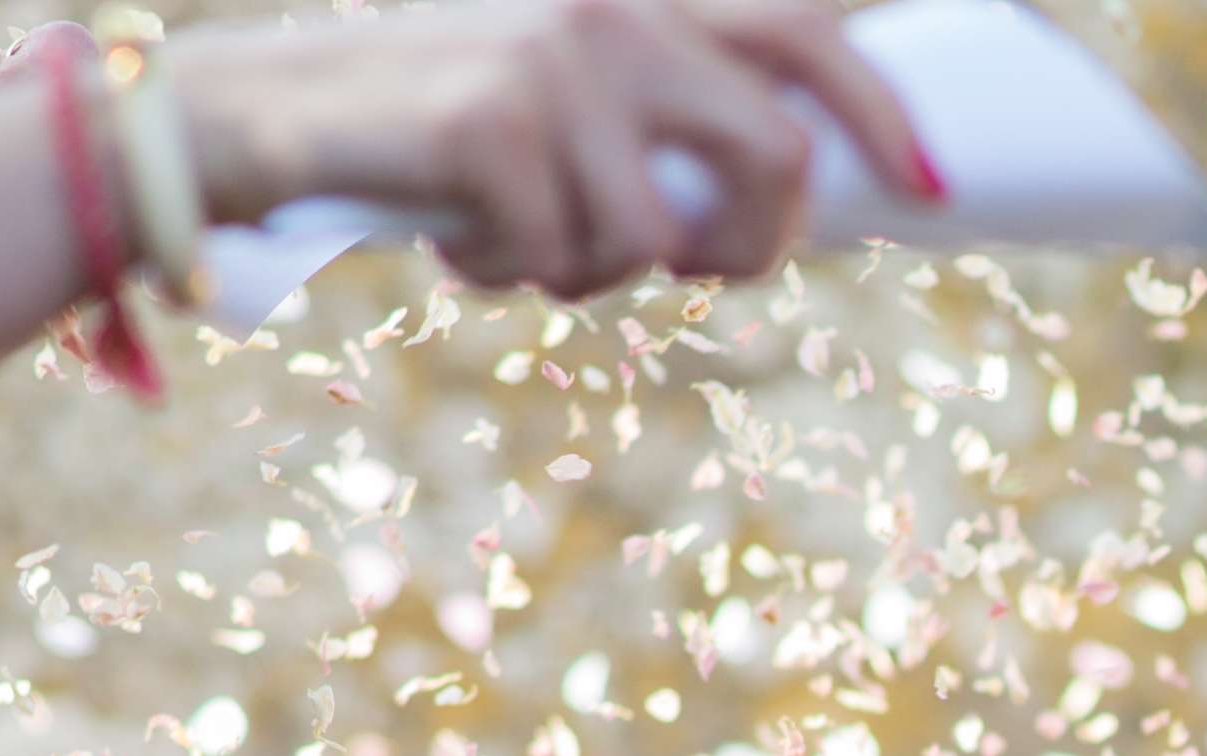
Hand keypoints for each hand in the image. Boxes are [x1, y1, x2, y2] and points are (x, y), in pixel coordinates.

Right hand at [150, 0, 933, 293]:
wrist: (274, 113)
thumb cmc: (441, 135)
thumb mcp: (564, 108)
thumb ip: (663, 130)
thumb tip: (772, 213)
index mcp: (640, 3)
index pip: (802, 35)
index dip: (882, 112)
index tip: (932, 189)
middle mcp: (611, 11)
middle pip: (774, 155)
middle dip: (751, 246)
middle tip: (695, 272)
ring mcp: (555, 61)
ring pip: (656, 236)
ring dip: (591, 275)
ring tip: (519, 244)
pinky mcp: (494, 120)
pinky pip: (560, 257)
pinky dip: (510, 277)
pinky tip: (456, 240)